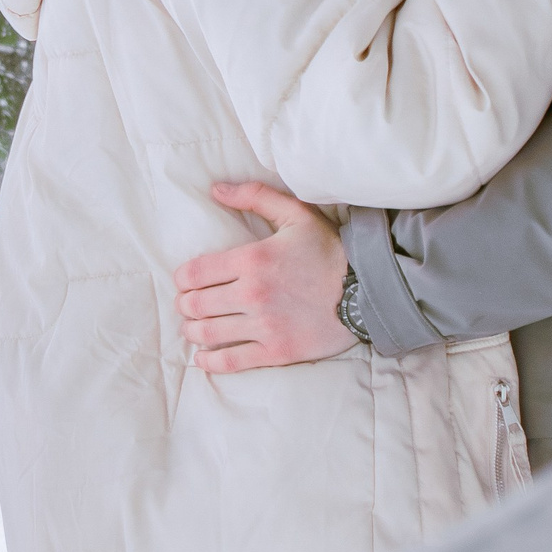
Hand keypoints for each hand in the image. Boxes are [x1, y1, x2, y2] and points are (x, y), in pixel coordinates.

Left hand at [174, 183, 355, 372]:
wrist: (369, 290)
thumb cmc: (330, 250)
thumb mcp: (296, 213)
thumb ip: (254, 197)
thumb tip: (216, 190)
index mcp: (252, 260)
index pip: (194, 273)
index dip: (182, 279)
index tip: (185, 281)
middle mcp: (253, 294)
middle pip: (195, 305)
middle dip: (184, 304)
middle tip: (186, 304)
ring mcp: (265, 326)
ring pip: (208, 333)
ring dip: (192, 330)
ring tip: (192, 327)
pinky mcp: (277, 351)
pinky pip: (232, 361)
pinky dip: (210, 361)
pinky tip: (203, 358)